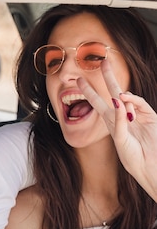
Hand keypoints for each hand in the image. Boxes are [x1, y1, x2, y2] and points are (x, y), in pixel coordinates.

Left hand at [78, 59, 156, 200]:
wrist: (150, 167)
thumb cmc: (133, 158)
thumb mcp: (120, 140)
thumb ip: (118, 122)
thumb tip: (116, 101)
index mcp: (112, 122)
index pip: (98, 103)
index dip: (89, 91)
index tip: (78, 80)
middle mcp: (124, 115)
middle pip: (114, 91)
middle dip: (108, 77)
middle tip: (102, 61)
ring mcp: (137, 114)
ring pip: (127, 97)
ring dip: (121, 96)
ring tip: (118, 102)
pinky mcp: (150, 116)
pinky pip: (140, 104)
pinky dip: (133, 101)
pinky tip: (125, 100)